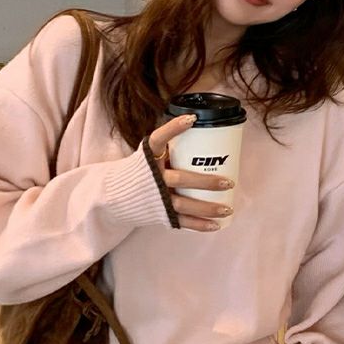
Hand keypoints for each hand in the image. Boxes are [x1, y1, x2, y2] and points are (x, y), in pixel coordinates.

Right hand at [148, 114, 234, 232]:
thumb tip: (207, 139)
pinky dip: (199, 225)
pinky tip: (216, 225)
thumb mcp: (149, 156)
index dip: (173, 128)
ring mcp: (156, 197)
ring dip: (208, 208)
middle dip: (207, 182)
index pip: (159, 138)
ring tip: (227, 208)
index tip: (192, 119)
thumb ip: (171, 150)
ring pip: (184, 204)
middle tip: (229, 182)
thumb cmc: (141, 172)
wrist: (114, 196)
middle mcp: (151, 177)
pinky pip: (181, 221)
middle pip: (181, 179)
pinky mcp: (159, 214)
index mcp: (148, 157)